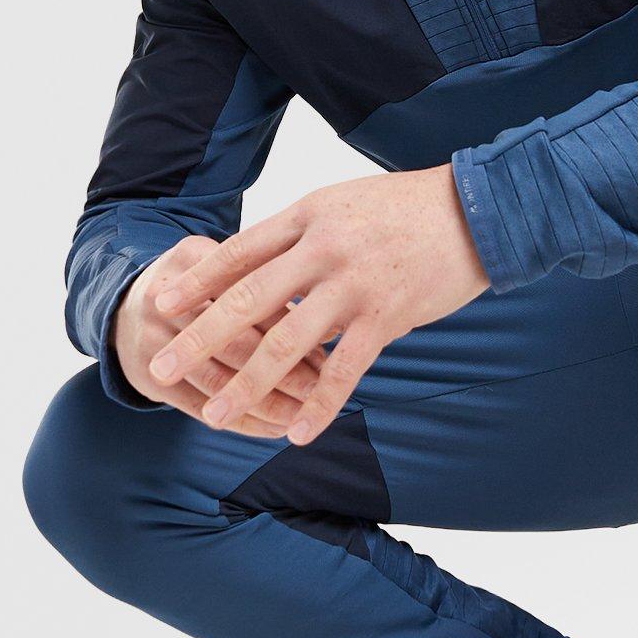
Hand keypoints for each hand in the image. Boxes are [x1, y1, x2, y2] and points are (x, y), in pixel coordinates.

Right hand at [113, 236, 330, 434]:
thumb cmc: (201, 285)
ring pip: (218, 380)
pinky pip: (200, 407)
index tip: (332, 338)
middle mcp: (164, 299)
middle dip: (284, 367)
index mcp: (191, 257)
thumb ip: (270, 280)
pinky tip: (276, 428)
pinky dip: (243, 422)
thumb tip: (334, 324)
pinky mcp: (146, 378)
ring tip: (304, 412)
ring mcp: (151, 341)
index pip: (250, 292)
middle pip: (233, 340)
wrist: (125, 306)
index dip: (293, 319)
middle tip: (323, 384)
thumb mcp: (225, 264)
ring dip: (266, 402)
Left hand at [144, 166, 490, 444]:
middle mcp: (322, 250)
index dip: (196, 282)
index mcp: (306, 218)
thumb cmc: (405, 209)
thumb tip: (255, 264)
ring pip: (286, 342)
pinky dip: (319, 405)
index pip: (238, 254)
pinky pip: (343, 369)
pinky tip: (297, 433)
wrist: (476, 210)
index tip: (161, 305)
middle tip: (161, 366)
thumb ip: (299, 234)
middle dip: (199, 338)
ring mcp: (353, 285)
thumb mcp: (341, 204)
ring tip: (215, 414)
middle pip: (247, 300)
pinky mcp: (387, 316)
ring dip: (246, 383)